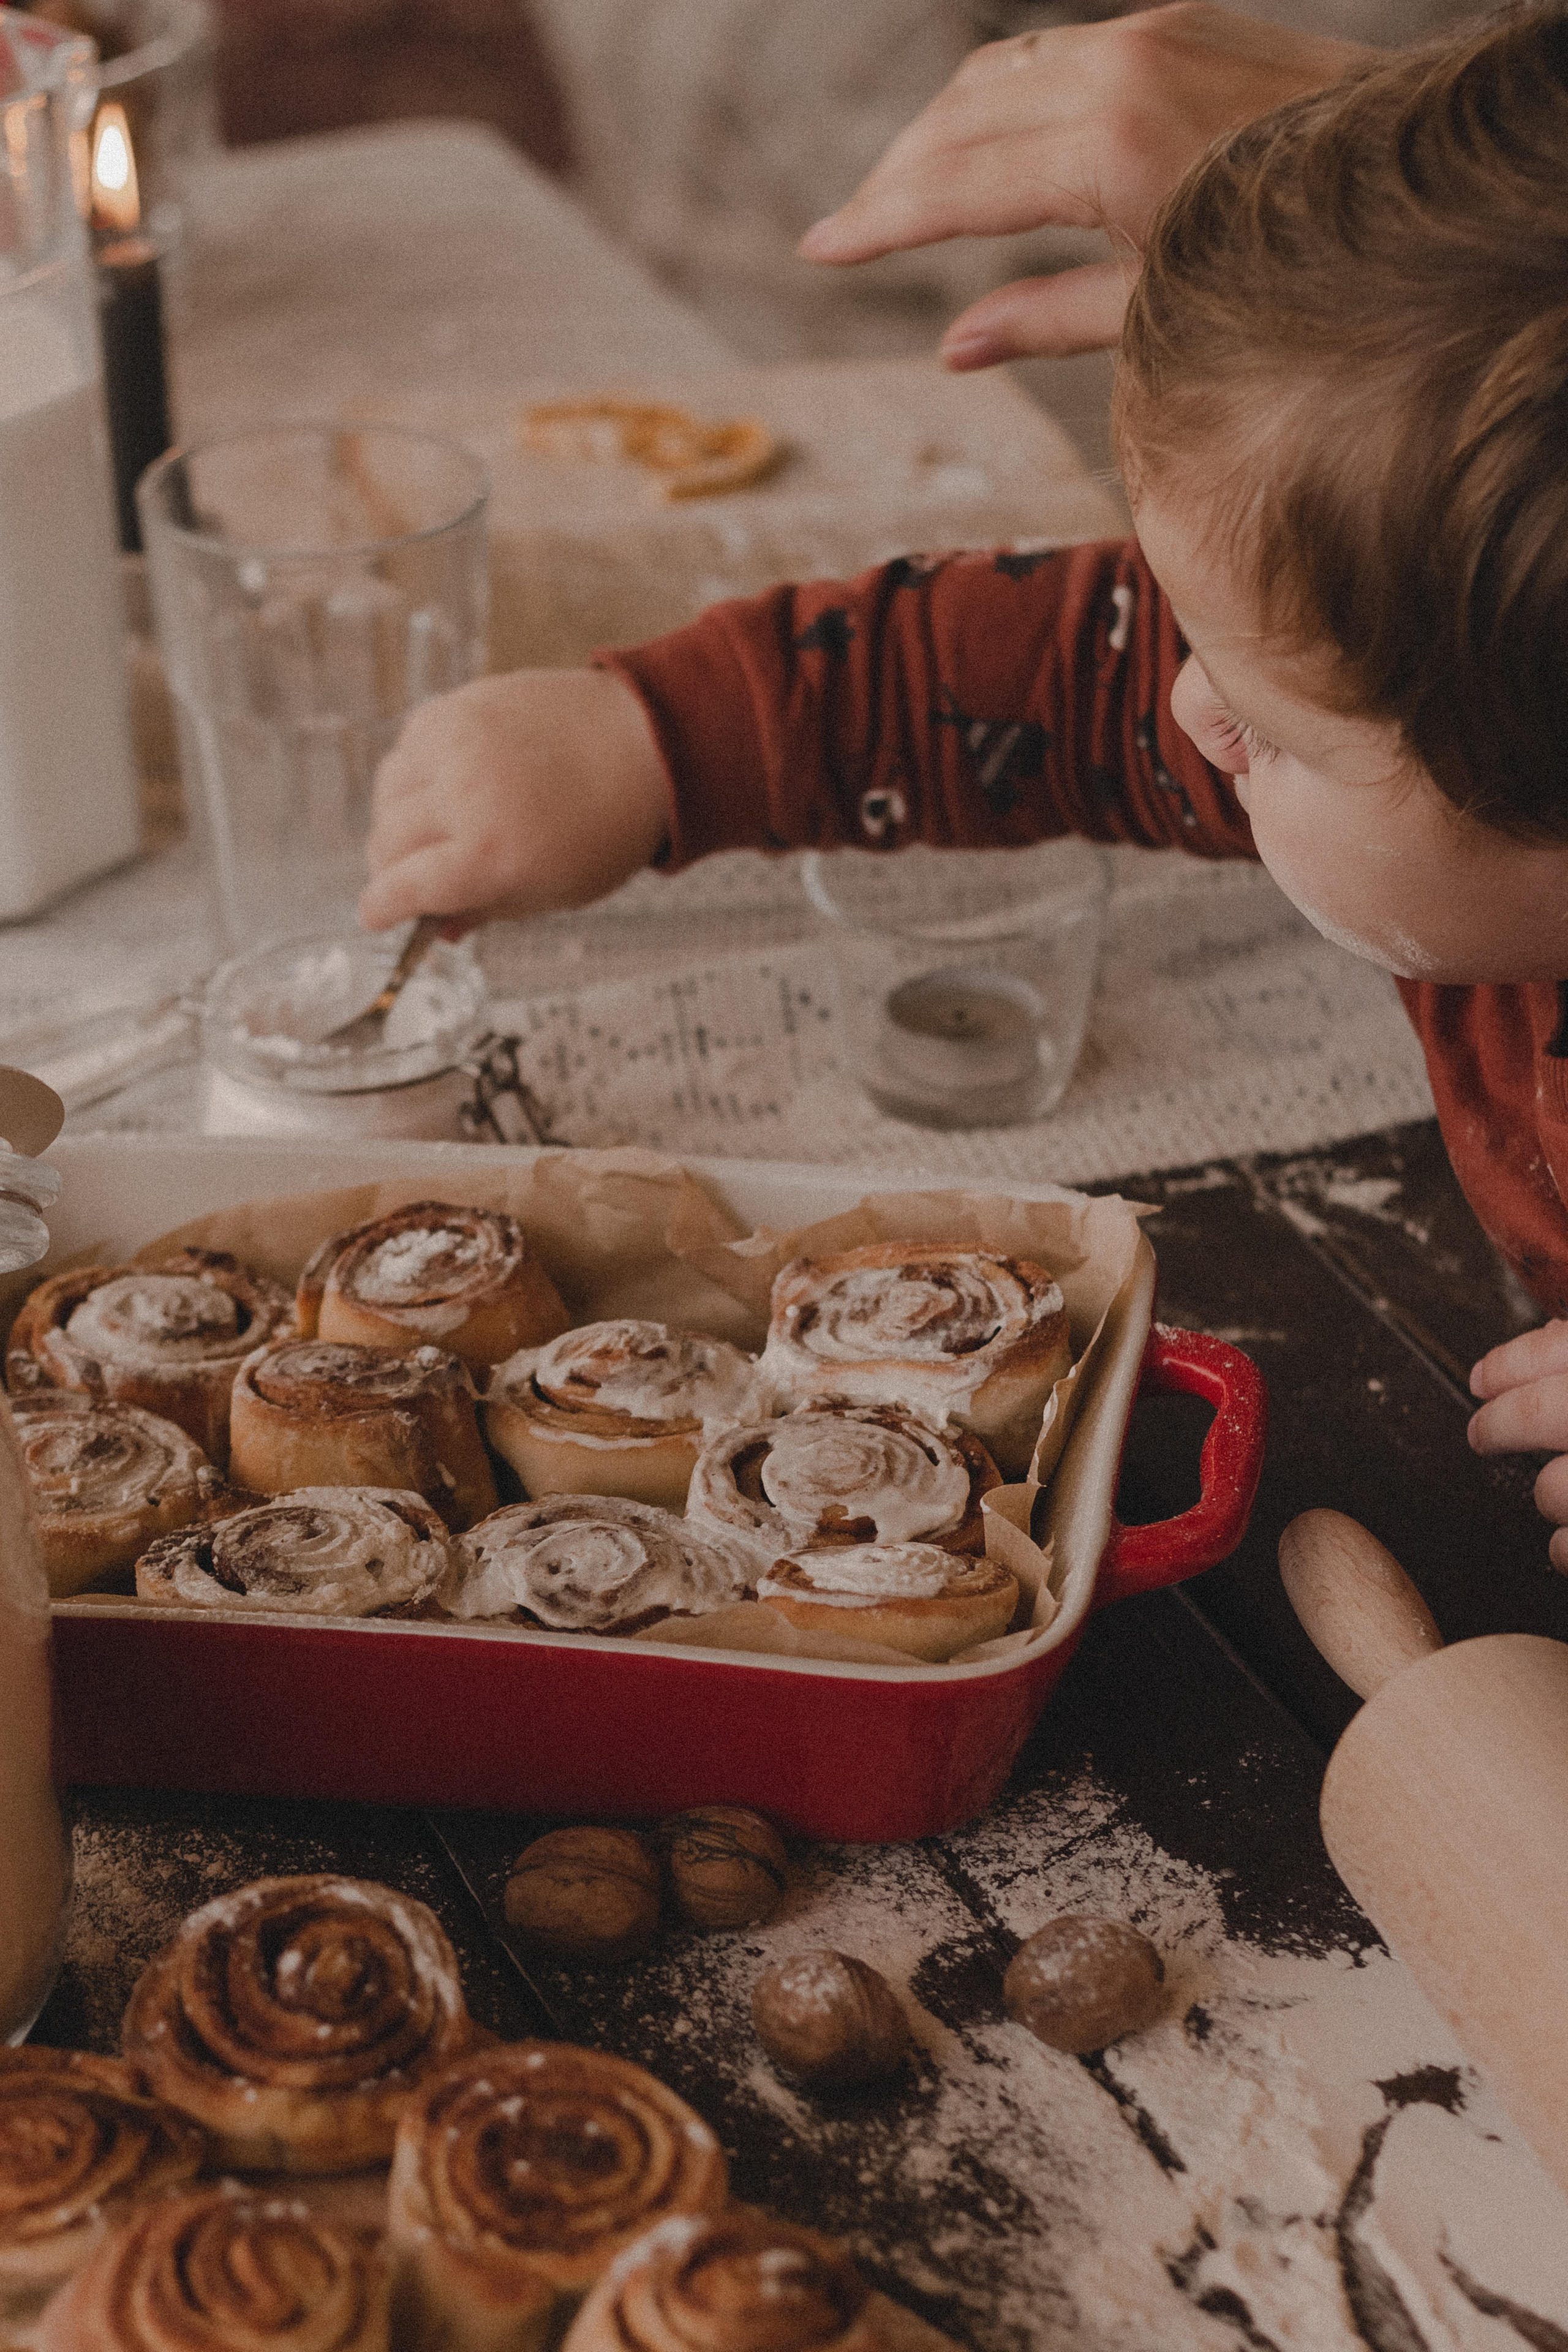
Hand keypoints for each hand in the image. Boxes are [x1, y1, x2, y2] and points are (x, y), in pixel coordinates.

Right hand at [358, 668, 669, 932]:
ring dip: (398, 821)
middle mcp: (464, 797)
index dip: (381, 910)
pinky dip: (415, 775)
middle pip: (385, 843)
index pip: (401, 889)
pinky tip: (447, 787)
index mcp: (490, 855)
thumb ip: (487, 910)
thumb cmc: (605, 828)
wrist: (643, 744)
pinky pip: (406, 750)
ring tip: (434, 831)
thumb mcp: (553, 890)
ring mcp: (456, 745)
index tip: (377, 916)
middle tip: (414, 878)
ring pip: (386, 794)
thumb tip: (437, 931)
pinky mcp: (457, 707)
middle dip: (391, 871)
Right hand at [798, 3, 1371, 362]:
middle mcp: (1123, 69)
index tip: (817, 251)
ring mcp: (1153, 33)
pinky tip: (986, 145)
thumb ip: (1050, 322)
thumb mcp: (1162, 314)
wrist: (1413, 188)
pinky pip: (1056, 49)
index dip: (877, 222)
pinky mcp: (1180, 20)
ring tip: (901, 196)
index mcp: (1112, 150)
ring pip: (999, 69)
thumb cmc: (1293, 271)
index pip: (952, 185)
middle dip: (894, 177)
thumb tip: (951, 348)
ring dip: (939, 130)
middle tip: (846, 234)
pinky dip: (1002, 96)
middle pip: (958, 113)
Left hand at [1468, 1321, 1567, 1570]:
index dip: (1513, 1365)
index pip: (1561, 1348)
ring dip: (1548, 1493)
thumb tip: (1546, 1346)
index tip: (1483, 1380)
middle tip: (1480, 1435)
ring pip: (1553, 1489)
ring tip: (1560, 1494)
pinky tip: (1565, 1543)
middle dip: (1501, 1424)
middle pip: (1540, 1412)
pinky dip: (1563, 1548)